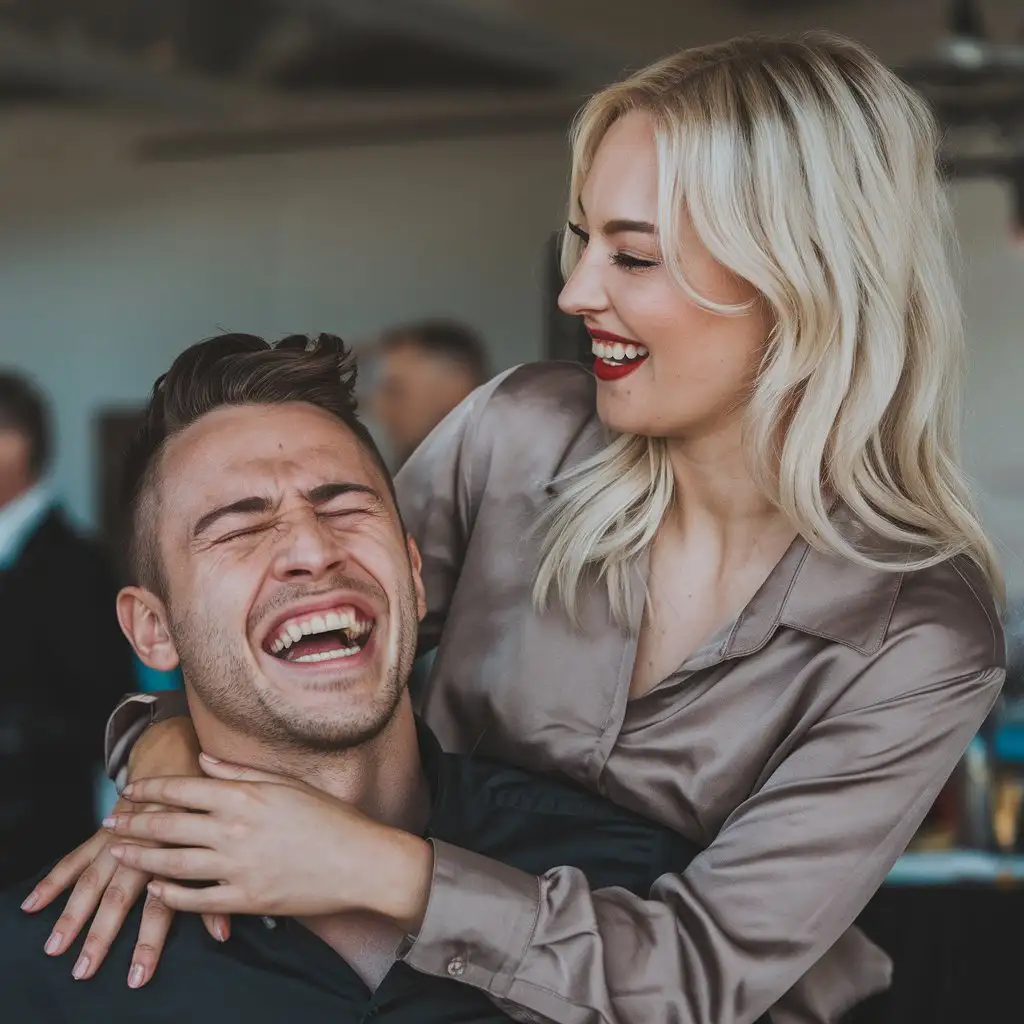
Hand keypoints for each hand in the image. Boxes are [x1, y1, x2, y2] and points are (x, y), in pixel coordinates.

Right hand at [21, 717, 229, 987]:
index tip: (137, 974)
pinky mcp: (104, 832)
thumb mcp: (217, 845)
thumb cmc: (204, 811)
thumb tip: (223, 934)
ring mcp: (120, 839)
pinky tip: (33, 904)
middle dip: (101, 934)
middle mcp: (144, 847)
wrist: (179, 761)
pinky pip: (75, 857)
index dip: (149, 941)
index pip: (161, 906)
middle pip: (119, 896)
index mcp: (174, 854)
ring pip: (92, 879)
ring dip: (72, 914)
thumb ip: (217, 890)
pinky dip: (53, 880)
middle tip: (85, 969)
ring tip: (55, 946)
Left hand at [105, 758, 433, 929]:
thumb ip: (240, 772)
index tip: (130, 789)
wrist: (360, 861)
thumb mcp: (287, 784)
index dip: (151, 788)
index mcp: (245, 796)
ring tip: (119, 855)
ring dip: (142, 859)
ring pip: (174, 864)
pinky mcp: (246, 900)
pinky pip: (197, 900)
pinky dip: (171, 897)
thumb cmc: (329, 817)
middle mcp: (234, 830)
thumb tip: (203, 761)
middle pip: (169, 825)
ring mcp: (238, 867)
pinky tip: (156, 892)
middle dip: (134, 823)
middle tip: (111, 822)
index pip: (183, 788)